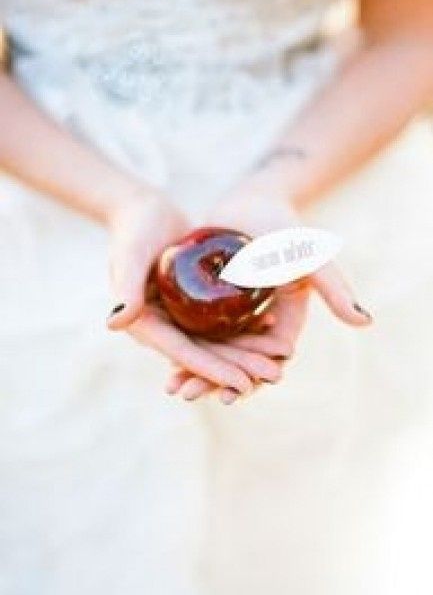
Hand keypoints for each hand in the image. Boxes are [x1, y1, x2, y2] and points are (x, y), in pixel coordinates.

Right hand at [105, 188, 276, 394]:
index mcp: (145, 325)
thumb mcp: (131, 254)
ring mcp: (179, 317)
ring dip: (249, 352)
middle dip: (240, 367)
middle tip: (276, 375)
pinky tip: (272, 328)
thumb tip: (115, 322)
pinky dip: (245, 326)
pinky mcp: (193, 304)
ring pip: (218, 341)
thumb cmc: (134, 228)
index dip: (214, 371)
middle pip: (206, 353)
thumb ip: (127, 287)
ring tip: (282, 359)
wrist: (143, 209)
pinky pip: (221, 322)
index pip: (184, 354)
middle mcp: (163, 327)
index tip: (244, 385)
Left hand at [166, 186, 371, 403]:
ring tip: (173, 387)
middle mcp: (259, 322)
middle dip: (216, 380)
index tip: (229, 396)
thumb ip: (335, 288)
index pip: (270, 358)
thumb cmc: (284, 226)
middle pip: (239, 359)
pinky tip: (162, 357)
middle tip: (190, 395)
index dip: (252, 378)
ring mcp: (235, 314)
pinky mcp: (212, 303)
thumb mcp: (310, 257)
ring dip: (197, 369)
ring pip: (217, 349)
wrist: (251, 199)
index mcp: (285, 319)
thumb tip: (365, 323)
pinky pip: (199, 329)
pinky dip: (184, 342)